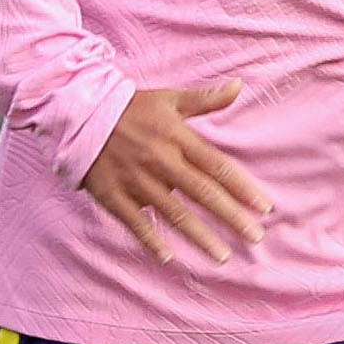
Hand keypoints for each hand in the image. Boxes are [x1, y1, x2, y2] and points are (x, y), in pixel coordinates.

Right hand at [81, 82, 270, 265]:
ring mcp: (137, 180)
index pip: (217, 166)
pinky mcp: (113, 195)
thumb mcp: (169, 98)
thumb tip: (238, 85)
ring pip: (174, 213)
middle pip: (202, 193)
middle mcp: (160, 161)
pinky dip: (151, 240)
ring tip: (222, 256)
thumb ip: (205, 99)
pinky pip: (135, 222)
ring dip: (199, 236)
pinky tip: (169, 258)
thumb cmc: (131, 107)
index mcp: (177, 138)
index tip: (264, 208)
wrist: (79, 113)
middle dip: (231, 217)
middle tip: (255, 238)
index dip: (242, 188)